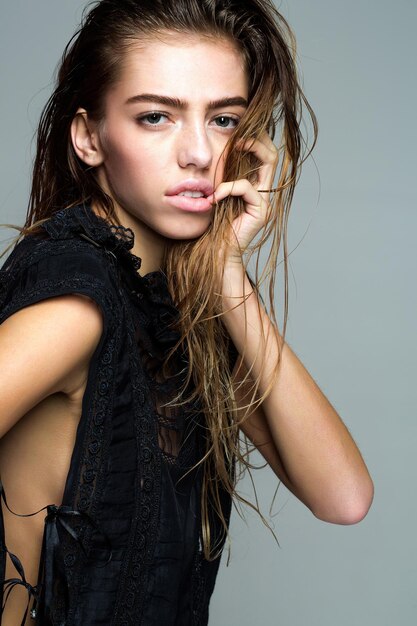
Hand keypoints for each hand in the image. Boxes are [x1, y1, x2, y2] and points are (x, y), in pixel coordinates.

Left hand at [207, 132, 277, 264]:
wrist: (217, 251)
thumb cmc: (214, 225)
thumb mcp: (218, 193)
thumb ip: (222, 177)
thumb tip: (216, 151)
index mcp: (255, 187)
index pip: (264, 155)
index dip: (255, 140)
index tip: (236, 133)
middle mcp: (264, 192)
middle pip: (272, 154)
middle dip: (257, 140)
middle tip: (238, 137)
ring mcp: (264, 201)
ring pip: (268, 162)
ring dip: (250, 150)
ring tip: (233, 147)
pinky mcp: (260, 210)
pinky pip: (246, 188)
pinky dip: (228, 187)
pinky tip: (215, 198)